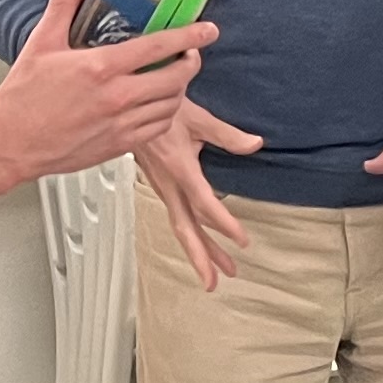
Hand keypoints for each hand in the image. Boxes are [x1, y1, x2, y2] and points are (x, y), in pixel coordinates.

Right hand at [0, 0, 225, 189]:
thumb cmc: (23, 98)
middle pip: (176, 78)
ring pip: (171, 105)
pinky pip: (157, 128)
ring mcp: (121, 124)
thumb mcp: (43, 41)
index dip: (190, 35)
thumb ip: (64, 2)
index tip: (207, 30)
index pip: (159, 47)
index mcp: (101, 68)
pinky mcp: (120, 146)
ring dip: (179, 89)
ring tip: (173, 77)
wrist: (10, 143)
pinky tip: (157, 104)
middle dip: (190, 63)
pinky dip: (165, 114)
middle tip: (189, 54)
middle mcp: (117, 98)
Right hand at [134, 100, 262, 290]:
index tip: (242, 241)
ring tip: (218, 271)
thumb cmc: (160, 106)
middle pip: (186, 228)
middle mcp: (168, 183)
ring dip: (199, 249)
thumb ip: (227, 135)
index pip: (204, 204)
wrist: (128, 102)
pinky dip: (190, 233)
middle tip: (216, 280)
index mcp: (179, 168)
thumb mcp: (197, 116)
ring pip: (181, 225)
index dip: (224, 224)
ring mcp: (162, 186)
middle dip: (201, 256)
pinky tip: (201, 240)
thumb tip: (254, 144)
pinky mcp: (160, 184)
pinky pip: (176, 215)